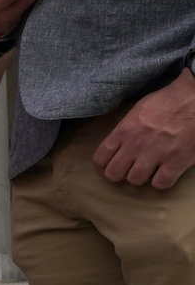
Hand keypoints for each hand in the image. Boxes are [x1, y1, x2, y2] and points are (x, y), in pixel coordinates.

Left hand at [93, 71, 194, 187]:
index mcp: (124, 130)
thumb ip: (125, 128)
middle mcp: (135, 145)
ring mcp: (155, 155)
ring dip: (140, 178)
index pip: (100, 157)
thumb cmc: (167, 101)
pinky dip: (161, 182)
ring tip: (147, 170)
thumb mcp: (138, 110)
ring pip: (135, 181)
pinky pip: (160, 184)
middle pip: (113, 174)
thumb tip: (118, 142)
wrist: (194, 100)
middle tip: (127, 171)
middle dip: (118, 175)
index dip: (100, 167)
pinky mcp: (176, 162)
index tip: (105, 169)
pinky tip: (164, 174)